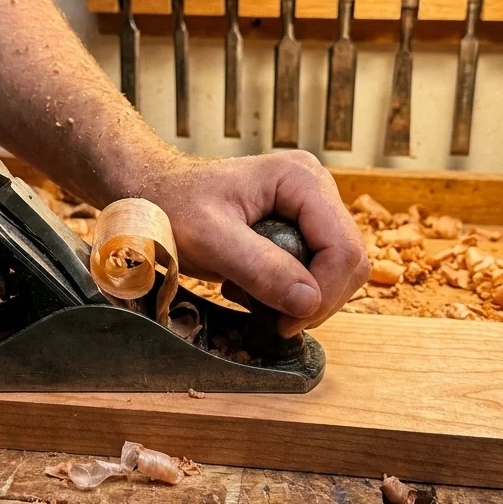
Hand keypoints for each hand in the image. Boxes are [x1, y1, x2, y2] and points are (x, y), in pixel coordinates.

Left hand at [140, 151, 368, 335]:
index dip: (324, 293)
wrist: (154, 194)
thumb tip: (308, 302)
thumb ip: (259, 267)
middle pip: (349, 262)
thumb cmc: (172, 205)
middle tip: (272, 320)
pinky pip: (316, 271)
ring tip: (250, 294)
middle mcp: (316, 189)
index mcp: (302, 180)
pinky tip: (250, 286)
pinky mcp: (300, 228)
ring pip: (337, 271)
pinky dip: (289, 291)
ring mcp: (310, 209)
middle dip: (316, 300)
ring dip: (301, 298)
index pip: (343, 249)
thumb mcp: (209, 239)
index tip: (285, 323)